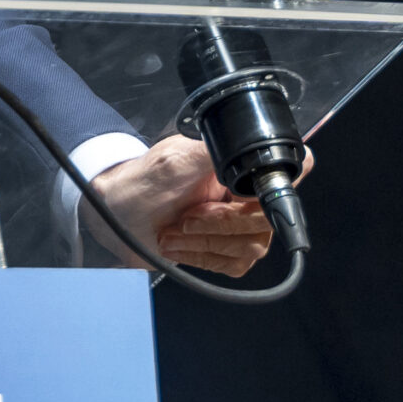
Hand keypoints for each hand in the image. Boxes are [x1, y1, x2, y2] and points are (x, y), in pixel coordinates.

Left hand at [82, 132, 307, 277]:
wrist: (120, 214)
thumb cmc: (145, 180)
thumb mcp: (176, 159)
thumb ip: (217, 152)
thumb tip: (248, 136)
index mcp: (237, 166)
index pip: (282, 177)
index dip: (276, 191)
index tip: (240, 199)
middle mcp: (244, 195)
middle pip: (264, 222)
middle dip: (219, 224)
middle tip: (186, 218)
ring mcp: (238, 225)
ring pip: (250, 247)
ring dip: (205, 242)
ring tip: (175, 232)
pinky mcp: (227, 251)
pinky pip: (234, 265)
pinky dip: (202, 258)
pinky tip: (179, 246)